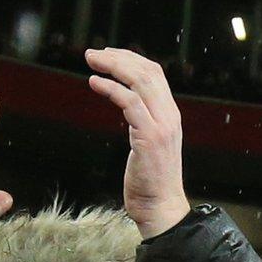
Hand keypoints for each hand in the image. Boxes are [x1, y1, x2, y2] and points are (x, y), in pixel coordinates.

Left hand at [86, 47, 191, 237]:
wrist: (160, 208)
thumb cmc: (150, 181)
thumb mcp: (149, 143)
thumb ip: (143, 121)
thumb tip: (128, 104)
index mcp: (170, 115)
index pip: (155, 74)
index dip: (131, 59)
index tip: (108, 54)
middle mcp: (170, 116)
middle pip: (148, 72)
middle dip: (118, 57)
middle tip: (91, 53)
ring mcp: (162, 126)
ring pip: (140, 82)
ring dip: (113, 67)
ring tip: (91, 61)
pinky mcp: (150, 138)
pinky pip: (130, 103)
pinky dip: (111, 88)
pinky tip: (94, 83)